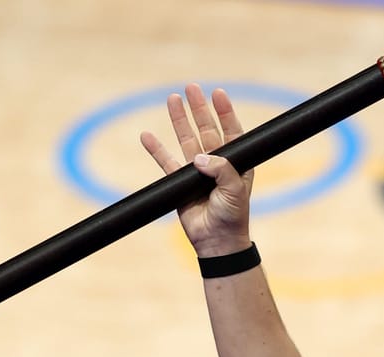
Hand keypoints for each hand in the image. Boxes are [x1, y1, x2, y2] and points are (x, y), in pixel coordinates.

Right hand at [140, 84, 253, 256]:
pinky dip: (156, 149)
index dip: (225, 112)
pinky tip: (147, 135)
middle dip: (199, 109)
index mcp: (236, 163)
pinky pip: (166, 162)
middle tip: (191, 88)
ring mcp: (197, 171)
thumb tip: (199, 157)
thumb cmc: (233, 216)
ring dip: (179, 120)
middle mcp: (217, 163)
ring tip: (172, 98)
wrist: (217, 241)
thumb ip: (221, 170)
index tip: (218, 93)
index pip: (232, 131)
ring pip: (186, 139)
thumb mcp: (235, 190)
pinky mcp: (179, 182)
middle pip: (206, 129)